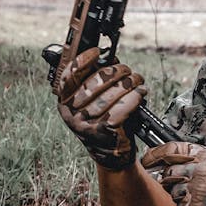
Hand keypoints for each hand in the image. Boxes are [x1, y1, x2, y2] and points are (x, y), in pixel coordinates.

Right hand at [57, 47, 146, 171]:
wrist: (112, 153)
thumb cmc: (104, 121)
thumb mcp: (93, 101)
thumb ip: (95, 81)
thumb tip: (110, 58)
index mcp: (65, 102)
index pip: (68, 76)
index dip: (83, 60)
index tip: (97, 52)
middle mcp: (72, 114)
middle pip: (94, 82)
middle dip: (116, 71)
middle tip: (127, 71)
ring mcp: (86, 124)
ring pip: (110, 94)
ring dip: (129, 83)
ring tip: (137, 81)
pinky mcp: (104, 132)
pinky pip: (121, 108)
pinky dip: (134, 97)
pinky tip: (140, 93)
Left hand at [141, 143, 205, 205]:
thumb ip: (194, 159)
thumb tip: (167, 160)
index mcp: (205, 155)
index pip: (171, 149)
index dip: (155, 154)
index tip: (146, 160)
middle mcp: (200, 169)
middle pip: (169, 172)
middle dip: (170, 180)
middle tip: (183, 184)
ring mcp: (197, 188)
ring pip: (172, 192)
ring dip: (180, 196)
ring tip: (197, 197)